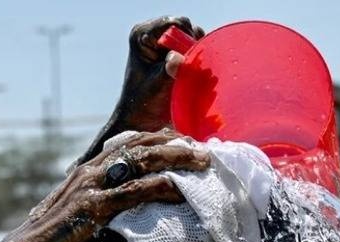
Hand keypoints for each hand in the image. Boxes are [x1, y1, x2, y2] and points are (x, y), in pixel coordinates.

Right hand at [12, 131, 207, 241]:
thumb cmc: (51, 241)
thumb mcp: (79, 215)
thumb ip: (101, 205)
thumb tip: (126, 210)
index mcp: (88, 169)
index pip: (129, 142)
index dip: (160, 139)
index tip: (185, 143)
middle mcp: (91, 170)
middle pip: (141, 144)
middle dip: (176, 143)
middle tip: (204, 149)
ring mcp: (92, 186)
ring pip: (143, 161)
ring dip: (177, 158)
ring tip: (203, 161)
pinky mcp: (94, 207)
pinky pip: (136, 192)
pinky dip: (163, 187)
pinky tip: (183, 190)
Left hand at [115, 16, 204, 132]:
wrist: (141, 120)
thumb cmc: (143, 103)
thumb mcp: (157, 85)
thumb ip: (169, 70)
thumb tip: (179, 58)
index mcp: (142, 35)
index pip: (172, 23)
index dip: (185, 37)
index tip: (188, 58)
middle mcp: (152, 33)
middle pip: (185, 27)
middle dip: (192, 45)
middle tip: (191, 68)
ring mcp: (164, 42)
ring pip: (192, 36)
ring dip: (196, 53)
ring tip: (190, 72)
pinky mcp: (174, 51)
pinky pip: (194, 47)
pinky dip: (197, 58)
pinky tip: (192, 73)